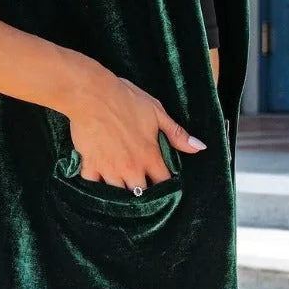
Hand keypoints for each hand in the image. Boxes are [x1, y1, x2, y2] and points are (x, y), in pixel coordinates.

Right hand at [66, 71, 206, 191]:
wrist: (92, 94)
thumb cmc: (126, 99)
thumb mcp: (157, 112)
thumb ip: (177, 134)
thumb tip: (199, 148)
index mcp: (149, 156)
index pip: (163, 183)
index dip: (164, 185)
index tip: (162, 182)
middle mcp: (131, 167)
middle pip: (140, 193)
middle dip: (142, 190)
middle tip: (140, 184)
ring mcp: (109, 168)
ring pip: (117, 194)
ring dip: (120, 190)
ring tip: (120, 184)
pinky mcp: (89, 165)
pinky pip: (92, 185)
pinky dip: (95, 185)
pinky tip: (97, 179)